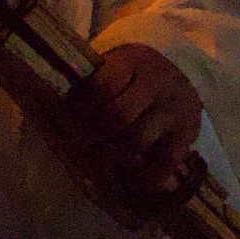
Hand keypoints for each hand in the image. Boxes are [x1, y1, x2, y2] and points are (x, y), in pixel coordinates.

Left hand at [63, 41, 201, 201]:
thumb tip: (52, 107)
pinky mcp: (188, 135)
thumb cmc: (135, 73)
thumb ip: (91, 81)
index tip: (62, 119)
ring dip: (110, 154)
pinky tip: (127, 176)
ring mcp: (175, 111)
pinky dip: (143, 176)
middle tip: (75, 142)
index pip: (102, 86)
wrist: (183, 73)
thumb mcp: (115, 64)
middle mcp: (158, 84)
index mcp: (133, 61)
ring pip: (137, 140)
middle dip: (90, 134)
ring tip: (95, 158)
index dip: (79, 107)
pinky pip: (165, 162)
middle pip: (118, 115)